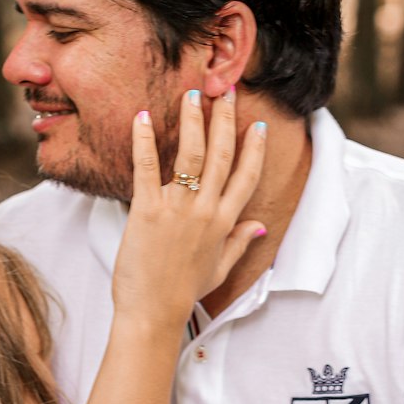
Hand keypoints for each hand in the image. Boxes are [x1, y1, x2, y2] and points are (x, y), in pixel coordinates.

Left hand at [112, 88, 266, 326]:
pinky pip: (147, 167)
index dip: (254, 148)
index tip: (258, 124)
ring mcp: (178, 208)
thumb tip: (259, 227)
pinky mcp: (147, 210)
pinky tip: (143, 117)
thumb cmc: (183, 292)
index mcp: (225, 222)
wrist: (153, 312)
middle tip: (225, 91)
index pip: (246, 175)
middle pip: (221, 154)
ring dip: (192, 120)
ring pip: (190, 154)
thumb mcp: (219, 268)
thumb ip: (240, 243)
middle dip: (224, 118)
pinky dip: (144, 141)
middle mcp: (206, 210)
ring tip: (192, 94)